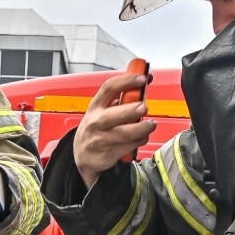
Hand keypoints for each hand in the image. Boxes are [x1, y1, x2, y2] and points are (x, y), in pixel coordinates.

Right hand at [73, 71, 154, 188]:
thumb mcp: (101, 110)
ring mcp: (102, 139)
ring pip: (124, 134)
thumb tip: (145, 80)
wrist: (82, 155)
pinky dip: (140, 140)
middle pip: (113, 115)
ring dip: (141, 128)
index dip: (126, 82)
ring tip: (151, 125)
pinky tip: (143, 136)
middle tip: (144, 107)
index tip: (142, 79)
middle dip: (130, 110)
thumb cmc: (96, 128)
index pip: (109, 88)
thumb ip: (121, 97)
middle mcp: (96, 122)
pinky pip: (129, 146)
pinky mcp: (109, 154)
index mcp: (95, 106)